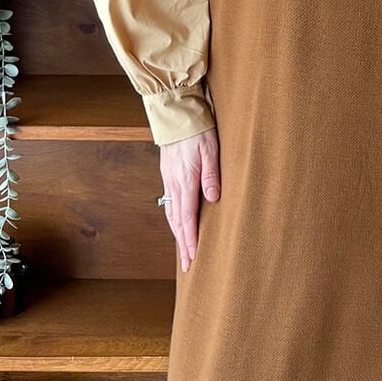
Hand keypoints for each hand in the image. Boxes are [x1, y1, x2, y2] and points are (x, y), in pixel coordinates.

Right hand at [159, 127, 220, 271]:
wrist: (176, 114)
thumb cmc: (198, 130)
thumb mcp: (211, 150)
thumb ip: (212, 175)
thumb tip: (213, 200)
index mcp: (185, 181)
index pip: (187, 218)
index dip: (190, 240)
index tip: (193, 258)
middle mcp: (174, 184)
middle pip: (176, 222)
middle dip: (182, 245)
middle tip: (187, 266)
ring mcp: (168, 180)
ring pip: (171, 214)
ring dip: (177, 234)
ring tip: (183, 250)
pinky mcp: (168, 175)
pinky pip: (170, 203)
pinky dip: (174, 219)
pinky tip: (178, 224)